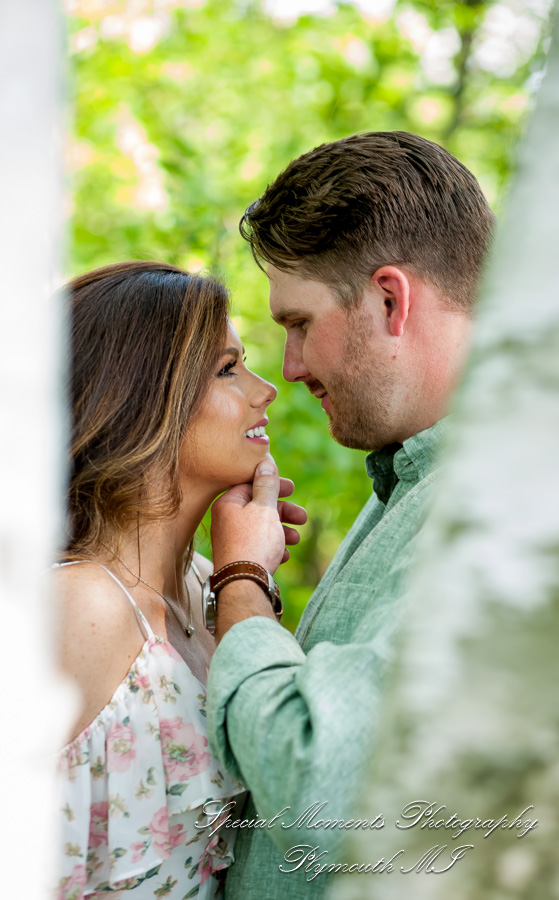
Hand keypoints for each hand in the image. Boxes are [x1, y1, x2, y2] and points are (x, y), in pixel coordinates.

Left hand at [210, 457, 306, 573]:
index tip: (292, 488)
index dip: (273, 484)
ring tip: (296, 538)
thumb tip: (265, 463)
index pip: (250, 485)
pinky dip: (273, 548)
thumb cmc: (254, 543)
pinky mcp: (238, 559)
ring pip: (261, 529)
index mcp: (228, 504)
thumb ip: (266, 485)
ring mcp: (231, 541)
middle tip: (302, 516)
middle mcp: (226, 521)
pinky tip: (284, 555)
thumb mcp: (264, 508)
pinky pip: (258, 547)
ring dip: (282, 531)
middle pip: (259, 508)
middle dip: (284, 511)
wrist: (243, 585)